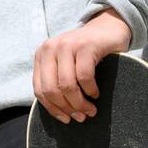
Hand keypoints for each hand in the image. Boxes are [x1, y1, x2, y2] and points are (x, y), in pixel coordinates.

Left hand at [33, 8, 131, 123]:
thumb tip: (60, 113)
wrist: (108, 28)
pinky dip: (90, 90)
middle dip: (68, 108)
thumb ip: (57, 82)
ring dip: (80, 103)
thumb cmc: (87, 54)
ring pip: (67, 86)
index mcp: (42, 55)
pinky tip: (95, 93)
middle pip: (52, 90)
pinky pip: (84, 77)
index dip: (53, 109)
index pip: (40, 90)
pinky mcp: (85, 46)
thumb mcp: (66, 66)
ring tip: (91, 109)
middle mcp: (51, 48)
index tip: (67, 119)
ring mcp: (67, 45)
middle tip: (82, 116)